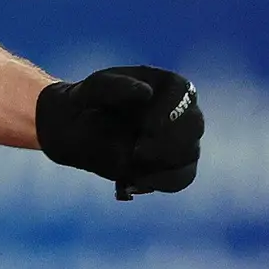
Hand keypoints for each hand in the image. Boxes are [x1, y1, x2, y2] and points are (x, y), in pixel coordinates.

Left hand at [35, 66, 203, 199]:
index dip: (172, 112)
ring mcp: (176, 140)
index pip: (184, 94)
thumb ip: (116, 86)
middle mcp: (179, 112)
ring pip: (189, 156)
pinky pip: (177, 179)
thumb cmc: (88, 100)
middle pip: (195, 126)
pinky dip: (159, 182)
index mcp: (167, 85)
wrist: (74, 127)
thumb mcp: (94, 88)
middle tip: (138, 150)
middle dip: (170, 141)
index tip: (147, 127)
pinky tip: (132, 182)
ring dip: (164, 164)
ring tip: (133, 165)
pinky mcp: (167, 166)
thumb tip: (146, 93)